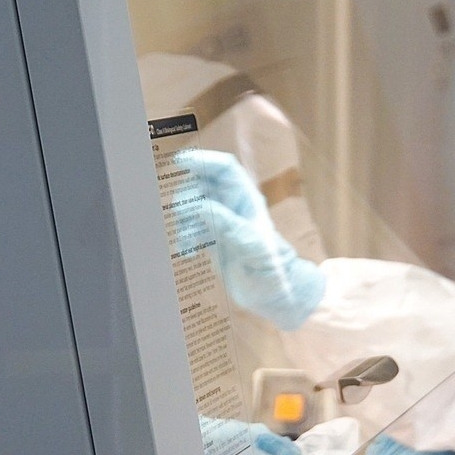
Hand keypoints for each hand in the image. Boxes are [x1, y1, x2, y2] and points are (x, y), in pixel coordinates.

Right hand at [173, 150, 325, 329]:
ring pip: (193, 206)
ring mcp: (222, 222)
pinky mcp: (213, 240)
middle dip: (188, 194)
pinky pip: (191, 228)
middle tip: (182, 214)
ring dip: (183, 218)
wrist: (274, 294)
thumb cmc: (272, 267)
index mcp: (247, 200)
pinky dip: (184, 236)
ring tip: (188, 239)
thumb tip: (199, 205)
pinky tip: (187, 252)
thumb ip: (227, 224)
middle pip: (203, 184)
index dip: (204, 161)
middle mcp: (233, 207)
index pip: (225, 169)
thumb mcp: (251, 245)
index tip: (180, 162)